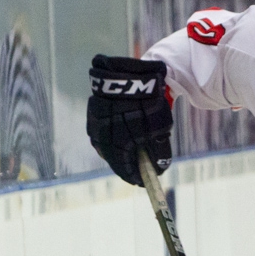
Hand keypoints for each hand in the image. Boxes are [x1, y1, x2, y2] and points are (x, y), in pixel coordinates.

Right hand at [87, 55, 172, 185]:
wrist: (135, 72)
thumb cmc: (151, 103)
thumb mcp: (161, 128)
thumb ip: (159, 151)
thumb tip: (158, 169)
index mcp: (120, 139)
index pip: (124, 166)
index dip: (133, 176)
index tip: (141, 182)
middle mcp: (105, 133)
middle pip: (112, 158)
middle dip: (124, 167)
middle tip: (134, 174)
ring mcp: (96, 122)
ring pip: (103, 146)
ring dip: (114, 155)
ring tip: (126, 160)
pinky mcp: (93, 111)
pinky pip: (98, 133)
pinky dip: (107, 141)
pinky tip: (115, 143)